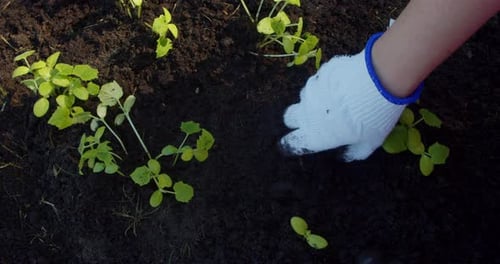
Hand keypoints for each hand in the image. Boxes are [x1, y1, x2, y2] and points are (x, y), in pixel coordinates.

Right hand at [279, 33, 421, 160]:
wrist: (376, 82)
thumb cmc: (372, 119)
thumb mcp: (370, 142)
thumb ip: (355, 152)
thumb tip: (345, 155)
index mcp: (315, 135)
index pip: (291, 143)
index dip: (291, 143)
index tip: (297, 141)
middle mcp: (306, 113)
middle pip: (289, 117)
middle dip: (297, 119)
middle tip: (316, 118)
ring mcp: (311, 90)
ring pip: (305, 96)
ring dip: (315, 99)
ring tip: (338, 97)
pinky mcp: (320, 73)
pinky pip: (320, 80)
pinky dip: (328, 84)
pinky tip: (346, 83)